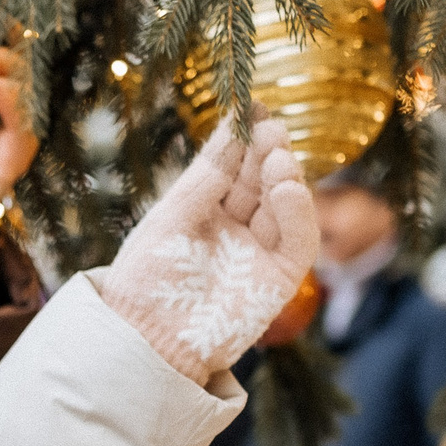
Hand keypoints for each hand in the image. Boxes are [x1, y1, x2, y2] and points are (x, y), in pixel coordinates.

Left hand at [97, 114, 321, 383]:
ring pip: (282, 207)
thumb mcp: (172, 216)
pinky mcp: (278, 279)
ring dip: (284, 177)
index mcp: (202, 212)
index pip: (231, 168)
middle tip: (270, 127)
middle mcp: (233, 230)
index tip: (252, 106)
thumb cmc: (147, 278)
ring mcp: (257, 254)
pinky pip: (298, 241)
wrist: (147, 339)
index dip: (242, 138)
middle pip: (259, 182)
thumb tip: (232, 125)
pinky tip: (285, 189)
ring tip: (276, 155)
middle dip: (266, 153)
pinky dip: (297, 213)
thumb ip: (207, 175)